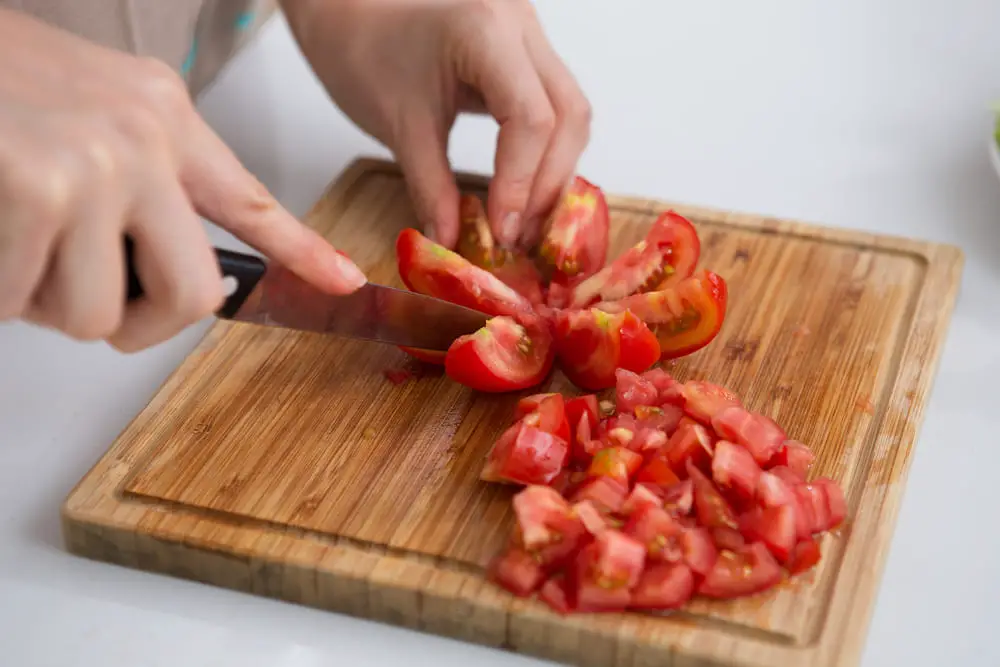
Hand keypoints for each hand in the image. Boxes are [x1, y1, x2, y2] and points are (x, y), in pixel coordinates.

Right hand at [0, 9, 365, 351]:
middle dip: (138, 323)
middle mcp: (146, 136)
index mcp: (163, 115)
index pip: (251, 201)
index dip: (301, 252)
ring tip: (13, 243)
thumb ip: (137, 178)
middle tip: (90, 307)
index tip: (342, 283)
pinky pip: (29, 302)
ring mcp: (98, 162)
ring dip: (46, 302)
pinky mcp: (40, 188)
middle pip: (193, 293)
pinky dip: (0, 290)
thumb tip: (160, 266)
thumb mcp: (84, 109)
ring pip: (101, 313)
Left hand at [283, 0, 591, 248]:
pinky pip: (555, 107)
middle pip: (567, 116)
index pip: (531, 118)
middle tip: (519, 234)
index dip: (522, 182)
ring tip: (524, 221)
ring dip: (553, 172)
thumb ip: (431, 186)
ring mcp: (529, 35)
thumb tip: (452, 241)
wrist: (348, 12)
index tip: (502, 229)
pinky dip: (545, 153)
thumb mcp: (398, 125)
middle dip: (547, 183)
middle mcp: (520, 25)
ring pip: (571, 113)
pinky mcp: (526, 53)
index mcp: (486, 30)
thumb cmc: (362, 50)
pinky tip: (525, 189)